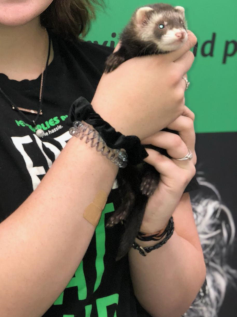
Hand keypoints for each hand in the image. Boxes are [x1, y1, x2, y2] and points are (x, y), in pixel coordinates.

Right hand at [91, 31, 196, 139]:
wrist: (112, 125)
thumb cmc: (110, 94)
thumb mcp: (116, 65)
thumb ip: (128, 48)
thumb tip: (132, 37)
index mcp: (157, 61)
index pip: (186, 42)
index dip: (183, 39)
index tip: (178, 40)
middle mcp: (172, 76)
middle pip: (190, 58)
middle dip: (180, 57)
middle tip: (166, 62)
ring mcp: (177, 94)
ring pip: (184, 78)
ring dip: (175, 78)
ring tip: (155, 86)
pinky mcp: (177, 109)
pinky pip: (180, 96)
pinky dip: (171, 95)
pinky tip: (155, 100)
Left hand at [138, 106, 196, 233]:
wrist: (143, 212)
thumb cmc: (140, 178)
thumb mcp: (143, 150)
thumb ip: (145, 133)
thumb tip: (128, 109)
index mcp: (183, 142)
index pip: (187, 117)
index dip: (171, 108)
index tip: (147, 104)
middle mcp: (189, 152)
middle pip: (187, 124)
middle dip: (164, 117)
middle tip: (141, 116)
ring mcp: (186, 167)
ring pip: (175, 141)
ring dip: (153, 135)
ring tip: (135, 134)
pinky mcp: (179, 180)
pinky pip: (164, 162)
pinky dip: (148, 155)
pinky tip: (136, 154)